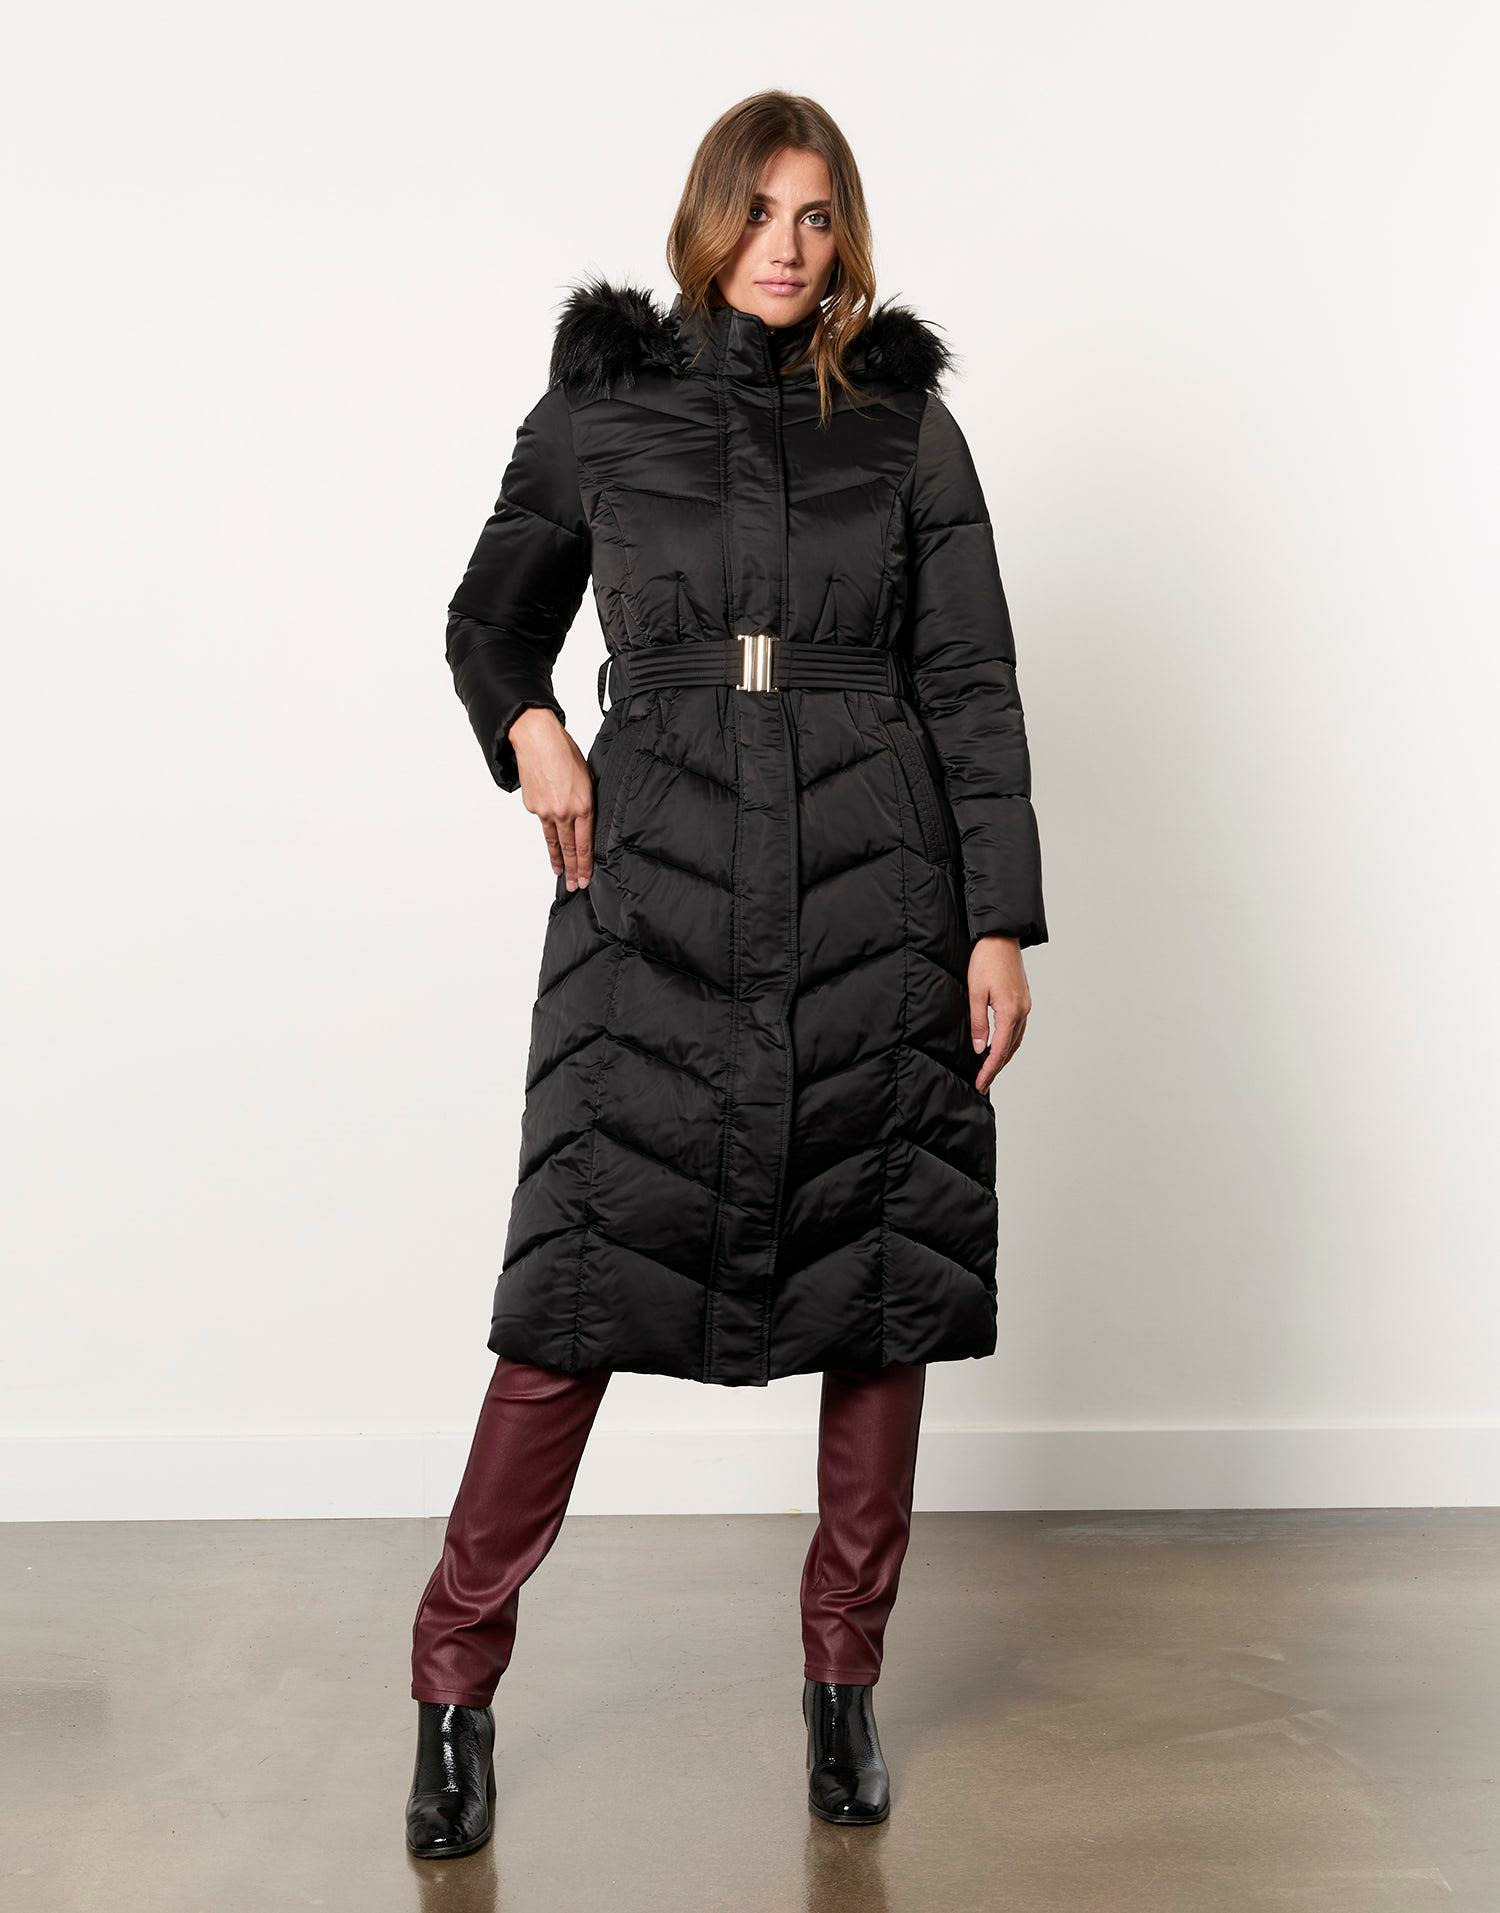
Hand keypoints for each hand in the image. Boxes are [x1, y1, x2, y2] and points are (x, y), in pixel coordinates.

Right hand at [511, 707, 594, 890]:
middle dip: (572, 870)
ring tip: (559, 873)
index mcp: (583, 805)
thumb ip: (587, 802)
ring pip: (553, 841)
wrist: (536, 738)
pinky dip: (547, 828)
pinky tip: (550, 829)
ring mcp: (546, 811)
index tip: (585, 879)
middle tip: (574, 886)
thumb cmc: (564, 751)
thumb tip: (587, 818)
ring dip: (557, 859)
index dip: (585, 865)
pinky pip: (543, 821)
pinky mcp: (532, 806)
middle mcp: (564, 812)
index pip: (585, 844)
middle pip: (570, 848)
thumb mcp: (587, 777)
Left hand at [968, 933, 1030, 1093]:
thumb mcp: (975, 993)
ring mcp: (1025, 1006)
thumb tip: (980, 1048)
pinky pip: (1018, 1029)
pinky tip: (1001, 1045)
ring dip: (1004, 1056)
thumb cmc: (986, 961)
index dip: (989, 1069)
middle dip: (996, 1068)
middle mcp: (1022, 1011)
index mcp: (1010, 1011)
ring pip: (1016, 1040)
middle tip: (983, 1082)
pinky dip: (1010, 1042)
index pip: (999, 1050)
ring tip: (990, 1069)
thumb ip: (979, 1022)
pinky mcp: (1023, 1000)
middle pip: (1010, 1049)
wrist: (1001, 938)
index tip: (981, 1083)